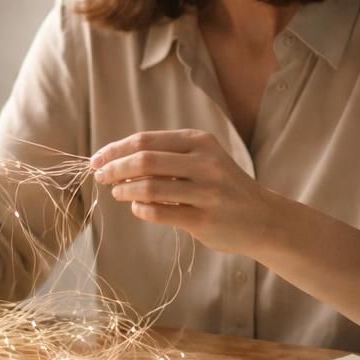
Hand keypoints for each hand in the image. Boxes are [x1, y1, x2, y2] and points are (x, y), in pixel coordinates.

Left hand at [90, 129, 276, 254]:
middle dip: (114, 168)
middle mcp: (205, 162)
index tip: (97, 160)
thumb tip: (116, 159)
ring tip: (117, 193)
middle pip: (144, 160)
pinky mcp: (204, 219)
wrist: (263, 218)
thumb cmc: (223, 187)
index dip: (115, 150)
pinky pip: (159, 212)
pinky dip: (140, 209)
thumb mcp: (202, 160)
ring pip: (149, 187)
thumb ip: (167, 156)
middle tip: (101, 177)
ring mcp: (206, 192)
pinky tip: (137, 208)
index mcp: (199, 141)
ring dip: (124, 190)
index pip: (145, 140)